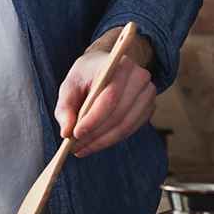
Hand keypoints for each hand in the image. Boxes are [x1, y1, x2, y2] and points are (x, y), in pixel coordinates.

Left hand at [54, 27, 156, 157]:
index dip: (93, 119)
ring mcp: (147, 93)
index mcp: (118, 65)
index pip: (109, 98)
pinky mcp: (149, 107)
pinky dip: (112, 139)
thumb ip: (65, 107)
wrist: (108, 65)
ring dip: (102, 141)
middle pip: (118, 115)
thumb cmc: (87, 74)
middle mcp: (138, 78)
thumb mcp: (70, 84)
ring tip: (81, 149)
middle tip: (75, 147)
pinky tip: (95, 144)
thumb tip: (66, 132)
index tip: (75, 135)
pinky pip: (131, 129)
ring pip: (126, 126)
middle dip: (95, 135)